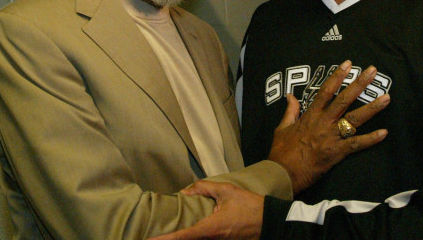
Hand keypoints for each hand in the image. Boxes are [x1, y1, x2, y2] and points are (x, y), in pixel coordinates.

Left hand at [148, 181, 262, 239]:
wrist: (271, 222)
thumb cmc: (249, 206)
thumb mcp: (226, 191)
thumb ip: (205, 188)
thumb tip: (185, 191)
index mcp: (210, 229)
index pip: (181, 237)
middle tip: (151, 238)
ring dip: (182, 238)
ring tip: (165, 236)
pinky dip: (193, 238)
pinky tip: (185, 234)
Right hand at [268, 61, 389, 193]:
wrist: (283, 173)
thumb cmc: (281, 151)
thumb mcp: (282, 127)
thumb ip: (290, 110)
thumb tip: (290, 96)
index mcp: (310, 115)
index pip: (326, 91)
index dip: (337, 76)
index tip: (348, 65)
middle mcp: (323, 123)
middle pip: (344, 100)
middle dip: (359, 84)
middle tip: (372, 71)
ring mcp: (332, 137)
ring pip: (354, 119)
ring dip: (372, 108)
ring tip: (386, 98)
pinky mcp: (337, 152)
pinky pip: (357, 144)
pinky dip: (371, 139)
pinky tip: (384, 133)